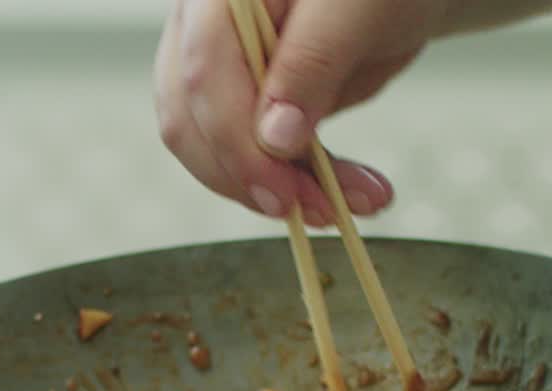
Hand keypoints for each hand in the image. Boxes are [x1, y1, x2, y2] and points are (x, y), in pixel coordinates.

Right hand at [154, 0, 446, 224]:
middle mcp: (200, 30)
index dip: (237, 143)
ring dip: (280, 190)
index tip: (285, 191)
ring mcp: (218, 71)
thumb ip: (312, 62)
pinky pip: (252, 158)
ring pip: (216, 152)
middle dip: (254, 179)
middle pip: (193, 122)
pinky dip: (295, 184)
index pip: (204, 76)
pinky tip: (343, 193)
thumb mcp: (357, 10)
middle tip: (322, 210)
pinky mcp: (244, 106)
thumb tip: (273, 139)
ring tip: (351, 202)